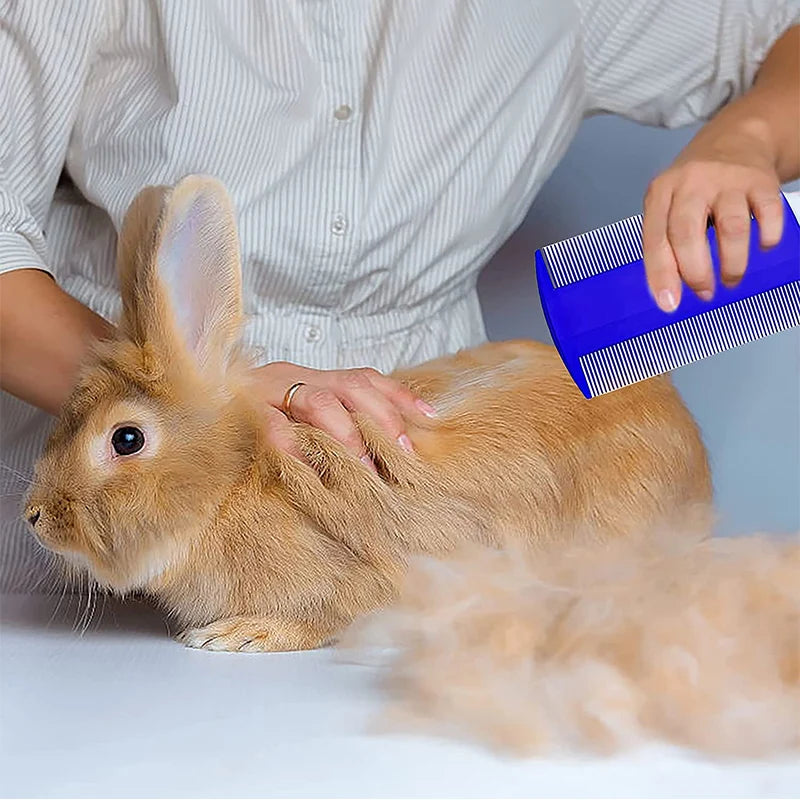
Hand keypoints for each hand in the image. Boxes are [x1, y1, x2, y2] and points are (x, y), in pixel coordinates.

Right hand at [250, 361, 436, 469]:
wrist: (191, 399)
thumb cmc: (250, 416)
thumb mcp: (293, 413)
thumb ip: (328, 423)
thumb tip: (379, 450)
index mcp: (312, 376)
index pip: (365, 378)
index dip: (399, 396)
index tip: (429, 418)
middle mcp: (295, 376)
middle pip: (351, 387)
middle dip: (382, 421)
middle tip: (401, 458)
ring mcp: (268, 391)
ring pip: (320, 403)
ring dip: (348, 438)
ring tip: (366, 471)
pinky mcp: (241, 413)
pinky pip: (273, 428)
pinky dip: (297, 449)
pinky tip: (313, 472)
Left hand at [642, 122, 783, 311]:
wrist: (736, 138)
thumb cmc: (695, 184)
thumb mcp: (669, 204)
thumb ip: (665, 243)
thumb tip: (668, 291)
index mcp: (662, 192)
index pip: (656, 238)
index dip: (661, 275)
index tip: (669, 304)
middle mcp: (692, 182)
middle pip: (688, 233)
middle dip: (696, 272)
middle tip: (704, 292)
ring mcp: (728, 180)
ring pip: (731, 229)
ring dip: (732, 264)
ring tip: (731, 278)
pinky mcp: (761, 180)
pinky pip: (768, 215)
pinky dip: (767, 238)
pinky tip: (761, 246)